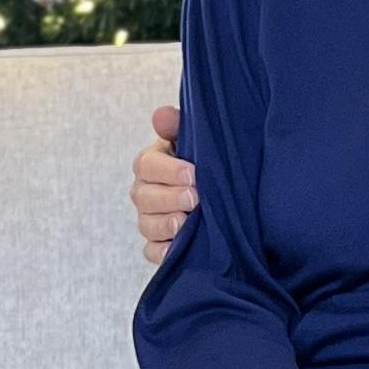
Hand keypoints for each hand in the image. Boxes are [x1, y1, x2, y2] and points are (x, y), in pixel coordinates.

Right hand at [131, 100, 196, 264]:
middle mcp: (145, 192)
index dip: (168, 170)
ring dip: (166, 224)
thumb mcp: (195, 140)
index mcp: (152, 163)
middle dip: (169, 198)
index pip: (146, 165)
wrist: (224, 191)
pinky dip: (162, 252)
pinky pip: (151, 251)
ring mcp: (150, 219)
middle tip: (195, 198)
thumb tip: (160, 115)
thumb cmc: (205, 162)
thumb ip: (177, 125)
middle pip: (144, 197)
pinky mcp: (157, 245)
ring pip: (147, 224)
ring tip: (186, 223)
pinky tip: (178, 248)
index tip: (193, 173)